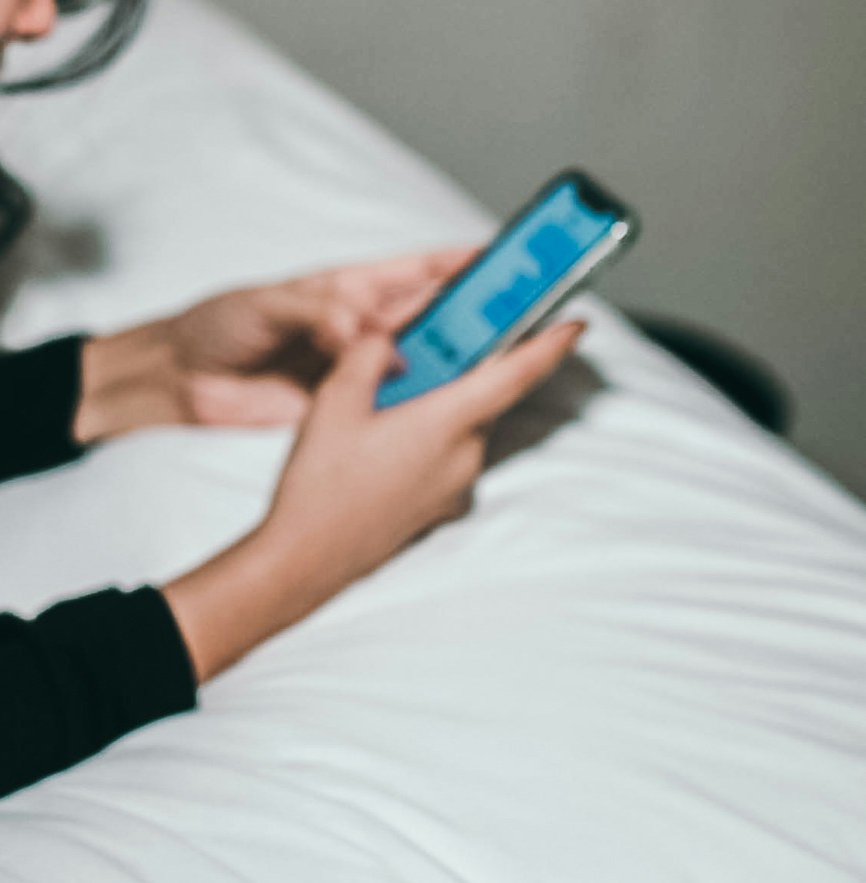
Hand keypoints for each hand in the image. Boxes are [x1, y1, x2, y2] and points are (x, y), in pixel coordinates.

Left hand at [77, 247, 473, 441]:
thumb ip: (315, 313)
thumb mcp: (263, 306)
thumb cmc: (218, 325)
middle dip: (482, 313)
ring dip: (462, 364)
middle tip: (530, 316)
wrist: (181, 382)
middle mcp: (364, 325)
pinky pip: (399, 404)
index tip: (511, 259)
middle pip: (436, 316)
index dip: (463, 263)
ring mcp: (361, 368)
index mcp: (348, 288)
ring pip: (426, 362)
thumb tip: (360, 329)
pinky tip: (456, 410)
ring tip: (508, 364)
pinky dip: (428, 406)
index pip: (417, 270)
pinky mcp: (350, 407)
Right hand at [162, 317, 584, 681]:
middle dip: (469, 369)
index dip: (551, 346)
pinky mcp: (442, 505)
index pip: (516, 375)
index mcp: (446, 423)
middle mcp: (464, 456)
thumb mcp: (333, 401)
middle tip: (438, 342)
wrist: (307, 558)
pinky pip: (448, 456)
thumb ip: (369, 354)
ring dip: (443, 404)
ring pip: (464, 426)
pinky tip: (384, 438)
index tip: (576, 324)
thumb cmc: (320, 483)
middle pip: (484, 397)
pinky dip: (432, 435)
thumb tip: (391, 337)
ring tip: (391, 395)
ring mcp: (456, 486)